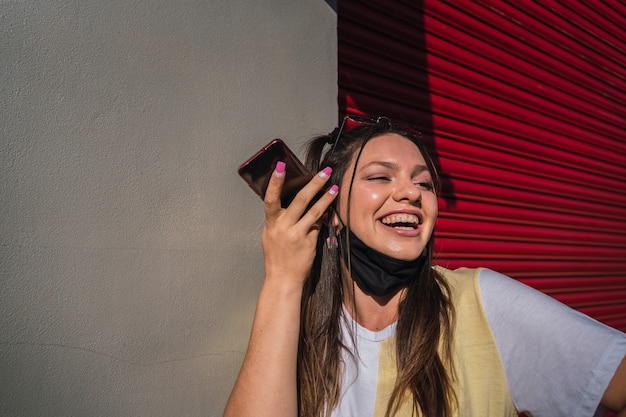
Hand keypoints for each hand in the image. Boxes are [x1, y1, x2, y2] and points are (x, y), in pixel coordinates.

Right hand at [262, 162, 337, 287]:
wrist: (283, 279)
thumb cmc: (276, 256)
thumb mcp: (271, 235)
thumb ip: (280, 219)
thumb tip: (292, 202)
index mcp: (271, 223)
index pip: (271, 198)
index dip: (275, 182)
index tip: (280, 165)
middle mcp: (283, 227)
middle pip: (300, 200)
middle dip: (314, 184)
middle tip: (325, 172)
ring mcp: (297, 235)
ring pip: (315, 212)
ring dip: (327, 198)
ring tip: (336, 188)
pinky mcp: (309, 242)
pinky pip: (320, 225)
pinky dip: (327, 217)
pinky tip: (333, 210)